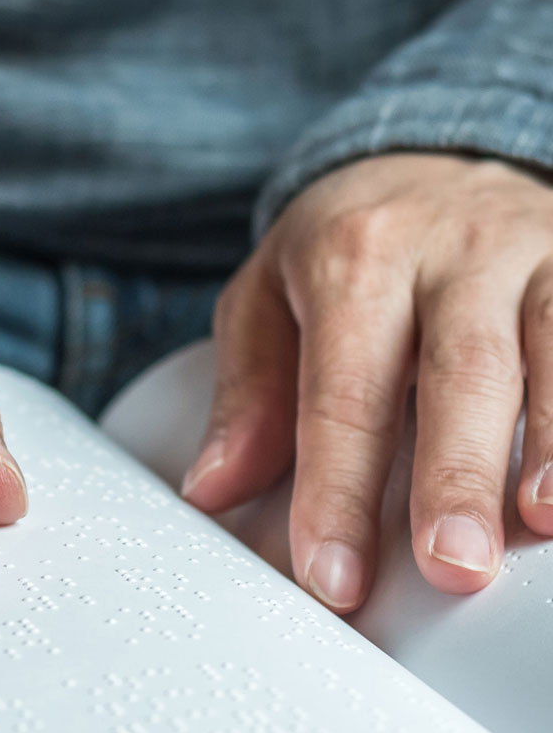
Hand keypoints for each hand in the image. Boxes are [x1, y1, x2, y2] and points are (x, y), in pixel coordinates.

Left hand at [182, 152, 552, 611]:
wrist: (428, 156)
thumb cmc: (342, 243)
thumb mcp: (267, 296)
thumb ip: (247, 394)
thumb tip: (212, 490)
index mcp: (353, 258)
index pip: (343, 392)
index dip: (337, 489)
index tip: (333, 576)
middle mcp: (451, 249)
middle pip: (459, 372)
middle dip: (454, 474)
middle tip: (448, 566)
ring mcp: (536, 251)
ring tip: (542, 525)